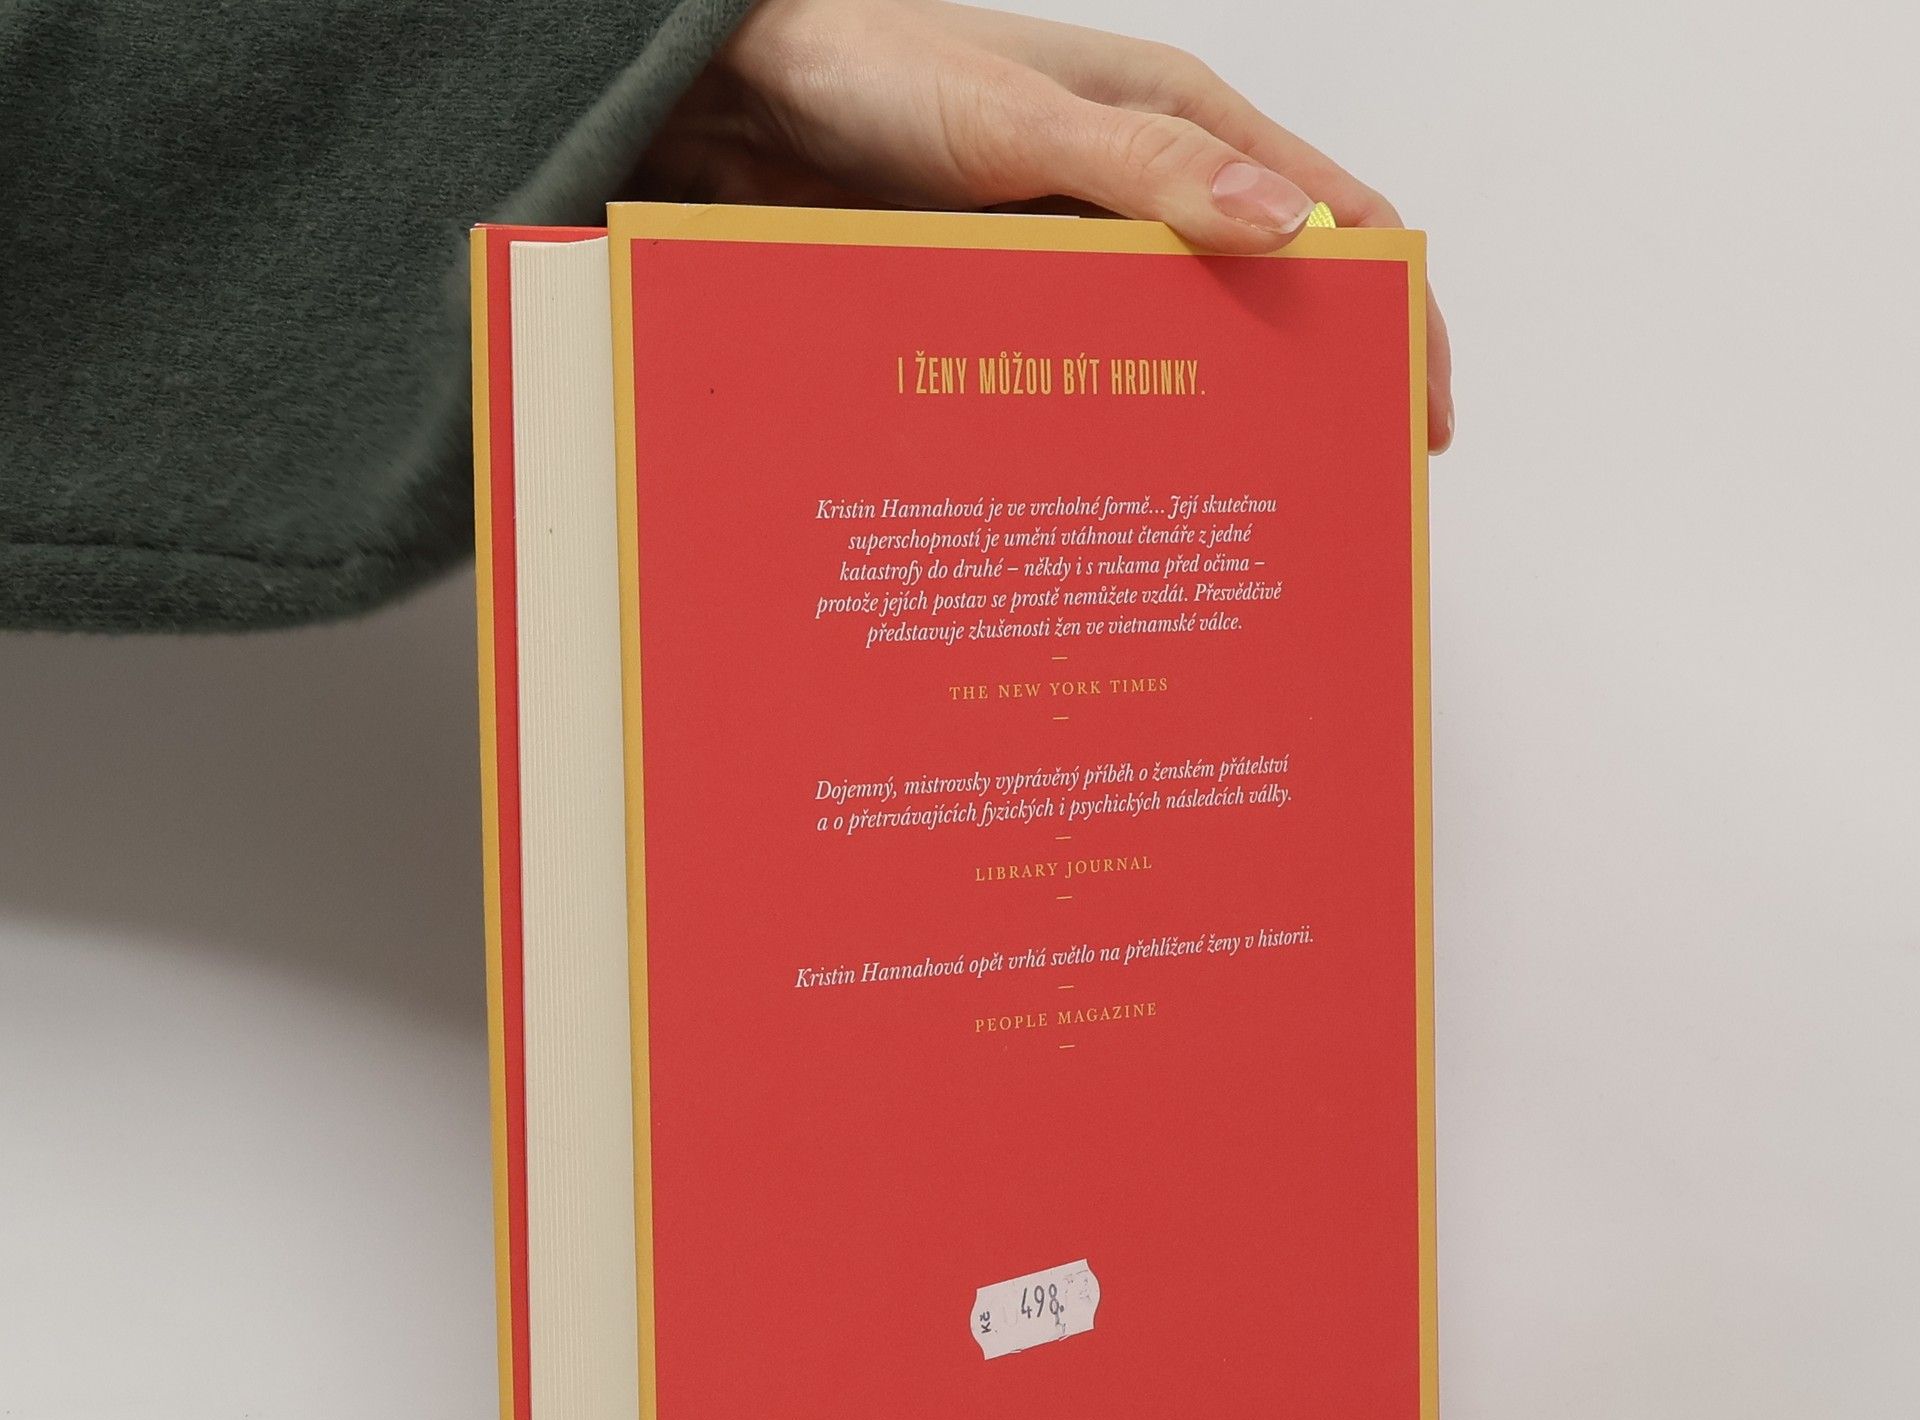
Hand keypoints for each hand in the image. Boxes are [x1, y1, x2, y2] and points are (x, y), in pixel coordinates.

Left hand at [639, 0, 1453, 449]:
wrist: (741, 97)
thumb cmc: (874, 68)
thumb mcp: (1015, 121)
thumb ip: (1148, 170)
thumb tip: (1286, 231)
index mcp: (1180, 117)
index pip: (1335, 218)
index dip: (1392, 314)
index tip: (1415, 414)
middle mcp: (1142, 181)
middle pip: (1263, 293)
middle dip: (1306, 386)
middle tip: (1322, 493)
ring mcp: (1079, 242)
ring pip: (1176, 340)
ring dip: (1205, 416)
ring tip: (1226, 517)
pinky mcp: (1017, 289)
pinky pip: (1090, 359)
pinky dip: (1116, 416)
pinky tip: (1118, 481)